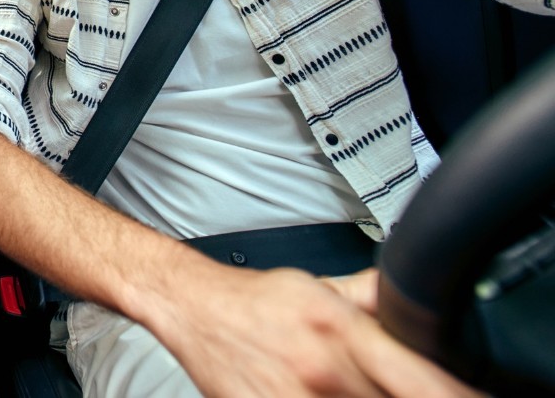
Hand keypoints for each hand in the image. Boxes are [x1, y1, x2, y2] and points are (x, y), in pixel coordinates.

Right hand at [141, 256, 482, 397]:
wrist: (197, 310)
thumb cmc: (257, 300)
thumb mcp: (320, 285)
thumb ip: (373, 296)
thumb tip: (419, 299)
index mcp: (341, 330)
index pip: (422, 380)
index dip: (457, 395)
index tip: (474, 397)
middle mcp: (323, 373)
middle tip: (402, 387)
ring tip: (348, 387)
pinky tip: (327, 394)